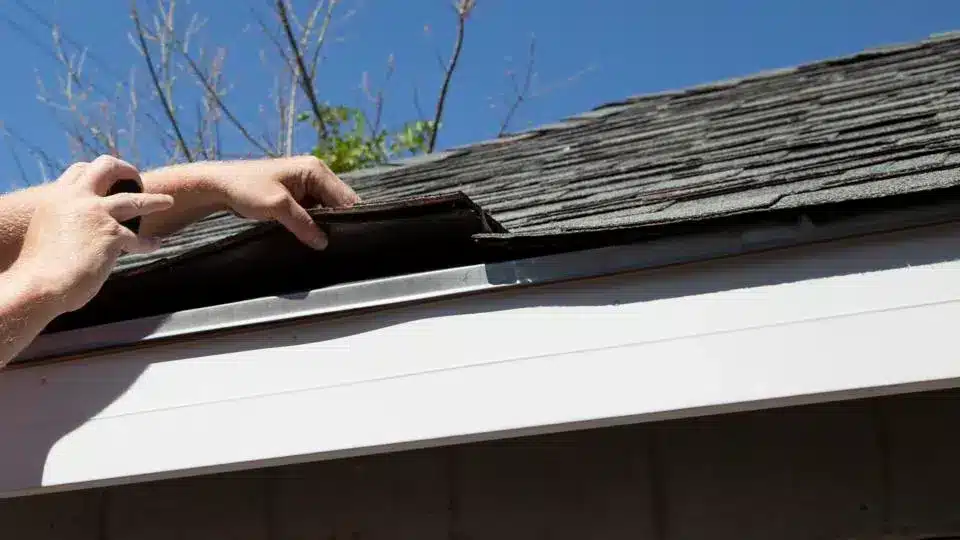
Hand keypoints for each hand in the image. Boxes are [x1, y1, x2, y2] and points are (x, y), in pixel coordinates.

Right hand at [10, 155, 173, 313]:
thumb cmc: (40, 268)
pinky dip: (149, 243)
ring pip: (135, 200)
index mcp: (57, 197)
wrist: (38, 286)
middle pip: (107, 167)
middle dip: (127, 170)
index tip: (110, 178)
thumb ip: (66, 221)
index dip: (97, 171)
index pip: (80, 170)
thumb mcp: (47, 231)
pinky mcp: (112, 235)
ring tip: (168, 202)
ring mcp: (96, 215)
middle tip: (137, 179)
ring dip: (155, 201)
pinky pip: (138, 239)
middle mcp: (77, 199)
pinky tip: (155, 245)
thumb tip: (83, 227)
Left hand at [213, 155, 359, 248]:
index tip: (348, 240)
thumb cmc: (246, 189)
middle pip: (339, 203)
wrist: (219, 186)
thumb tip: (323, 243)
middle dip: (338, 222)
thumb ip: (303, 224)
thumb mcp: (277, 207)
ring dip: (325, 224)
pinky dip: (315, 223)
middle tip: (337, 245)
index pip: (345, 198)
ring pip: (327, 209)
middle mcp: (316, 174)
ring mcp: (307, 185)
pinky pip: (315, 211)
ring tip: (325, 243)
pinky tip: (313, 237)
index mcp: (316, 170)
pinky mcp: (298, 195)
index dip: (348, 218)